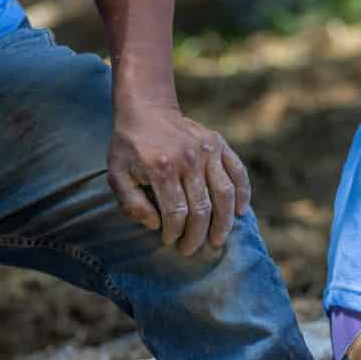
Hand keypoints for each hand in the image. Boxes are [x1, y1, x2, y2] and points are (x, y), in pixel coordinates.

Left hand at [108, 97, 252, 256]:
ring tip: (218, 240)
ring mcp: (208, 150)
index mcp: (162, 168)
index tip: (170, 241)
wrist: (146, 110)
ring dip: (223, 222)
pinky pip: (238, 172)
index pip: (176, 212)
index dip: (175, 233)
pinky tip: (240, 212)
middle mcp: (189, 159)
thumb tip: (155, 224)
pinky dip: (243, 194)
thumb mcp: (117, 174)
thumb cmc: (129, 147)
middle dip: (198, 235)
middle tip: (191, 249)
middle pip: (202, 208)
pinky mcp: (219, 144)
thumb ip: (131, 203)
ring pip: (225, 194)